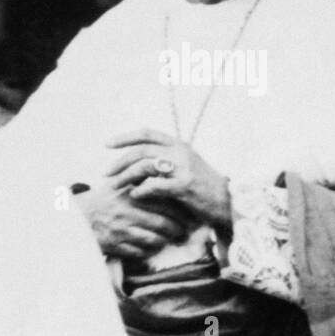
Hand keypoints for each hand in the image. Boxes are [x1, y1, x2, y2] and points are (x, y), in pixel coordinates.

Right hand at [75, 181, 192, 260]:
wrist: (78, 217)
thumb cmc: (103, 199)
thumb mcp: (120, 183)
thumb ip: (140, 176)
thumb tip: (165, 168)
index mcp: (131, 194)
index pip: (163, 202)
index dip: (179, 210)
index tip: (188, 212)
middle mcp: (127, 212)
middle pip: (162, 223)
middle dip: (178, 228)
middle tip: (186, 229)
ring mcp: (121, 230)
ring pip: (154, 240)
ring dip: (167, 241)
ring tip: (174, 238)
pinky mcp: (116, 245)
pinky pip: (141, 252)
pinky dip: (151, 250)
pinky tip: (156, 246)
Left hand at [104, 128, 231, 231]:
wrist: (229, 202)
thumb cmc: (204, 187)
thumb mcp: (186, 166)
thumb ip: (165, 161)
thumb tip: (137, 163)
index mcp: (179, 144)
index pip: (147, 134)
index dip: (126, 137)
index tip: (108, 144)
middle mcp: (180, 152)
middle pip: (141, 150)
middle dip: (120, 161)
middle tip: (106, 173)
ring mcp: (183, 168)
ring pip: (145, 166)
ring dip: (125, 176)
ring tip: (115, 186)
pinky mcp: (185, 186)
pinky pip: (155, 185)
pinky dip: (141, 190)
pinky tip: (133, 196)